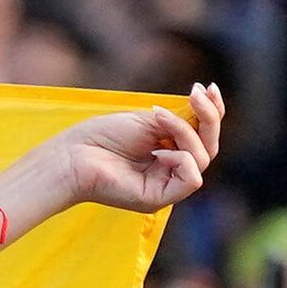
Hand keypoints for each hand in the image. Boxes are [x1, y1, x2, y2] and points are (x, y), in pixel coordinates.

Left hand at [17, 89, 223, 216]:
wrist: (73, 155)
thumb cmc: (102, 136)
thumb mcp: (149, 120)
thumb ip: (180, 118)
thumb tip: (207, 105)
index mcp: (168, 152)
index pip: (203, 136)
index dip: (213, 113)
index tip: (210, 88)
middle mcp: (170, 171)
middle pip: (209, 147)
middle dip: (207, 117)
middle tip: (195, 93)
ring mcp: (165, 187)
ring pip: (202, 158)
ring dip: (184, 131)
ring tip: (157, 117)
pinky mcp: (159, 199)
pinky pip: (192, 179)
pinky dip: (182, 158)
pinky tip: (160, 150)